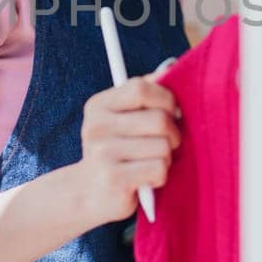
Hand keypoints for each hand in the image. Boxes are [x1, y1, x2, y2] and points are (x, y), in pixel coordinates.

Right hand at [73, 75, 182, 225]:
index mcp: (98, 105)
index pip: (141, 88)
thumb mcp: (122, 119)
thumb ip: (144, 96)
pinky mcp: (113, 179)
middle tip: (166, 143)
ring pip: (163, 147)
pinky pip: (159, 169)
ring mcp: (102, 153)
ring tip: (150, 162)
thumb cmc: (117, 151)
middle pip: (159, 119)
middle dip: (173, 134)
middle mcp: (96, 126)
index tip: (171, 112)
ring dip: (166, 158)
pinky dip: (160, 177)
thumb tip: (172, 68)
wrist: (88, 193)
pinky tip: (146, 179)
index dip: (166, 99)